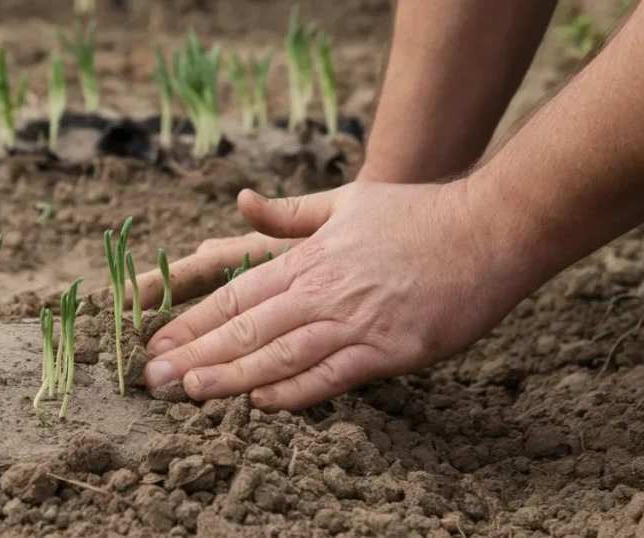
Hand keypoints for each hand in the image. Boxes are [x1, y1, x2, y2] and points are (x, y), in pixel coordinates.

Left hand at [141, 179, 540, 410]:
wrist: (490, 229)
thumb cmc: (417, 214)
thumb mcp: (346, 201)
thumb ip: (290, 211)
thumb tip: (240, 200)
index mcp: (309, 258)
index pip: (236, 294)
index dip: (193, 321)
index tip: (158, 342)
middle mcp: (324, 291)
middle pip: (246, 328)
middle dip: (195, 355)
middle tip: (152, 379)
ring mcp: (356, 322)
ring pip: (280, 355)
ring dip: (232, 377)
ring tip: (190, 394)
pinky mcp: (391, 350)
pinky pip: (333, 376)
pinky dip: (295, 392)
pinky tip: (261, 404)